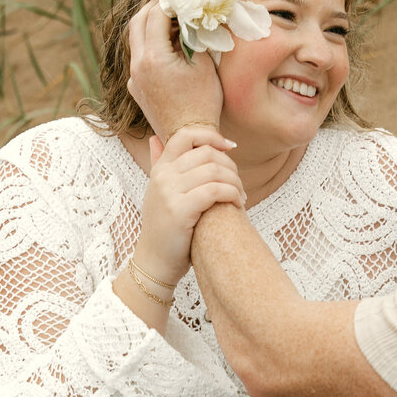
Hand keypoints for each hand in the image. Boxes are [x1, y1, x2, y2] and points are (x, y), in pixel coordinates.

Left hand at [127, 2, 222, 140]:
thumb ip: (193, 37)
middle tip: (170, 1)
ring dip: (150, 26)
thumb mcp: (203, 65)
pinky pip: (138, 58)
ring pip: (135, 40)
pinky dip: (150, 45)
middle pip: (136, 23)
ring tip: (171, 22)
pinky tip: (168, 47)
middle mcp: (137, 66)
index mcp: (153, 58)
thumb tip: (190, 17)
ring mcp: (133, 78)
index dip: (168, 1)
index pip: (155, 16)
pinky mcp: (135, 88)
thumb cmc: (202, 103)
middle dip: (153, 8)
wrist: (189, 138)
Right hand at [133, 126, 244, 285]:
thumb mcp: (158, 191)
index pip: (186, 135)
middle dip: (231, 166)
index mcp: (159, 168)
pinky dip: (233, 195)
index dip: (212, 136)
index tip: (230, 147)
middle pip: (207, 153)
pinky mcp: (179, 210)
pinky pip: (215, 191)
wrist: (155, 261)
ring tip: (241, 197)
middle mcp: (162, 176)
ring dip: (236, 183)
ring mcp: (169, 192)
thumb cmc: (164, 228)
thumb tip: (156, 138)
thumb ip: (159, 164)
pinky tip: (238, 204)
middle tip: (239, 184)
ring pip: (214, 171)